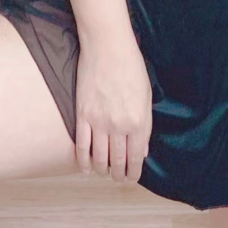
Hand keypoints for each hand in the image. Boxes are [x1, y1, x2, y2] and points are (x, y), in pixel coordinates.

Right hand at [75, 30, 152, 182]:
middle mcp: (119, 125)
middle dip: (118, 175)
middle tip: (118, 180)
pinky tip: (85, 168)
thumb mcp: (146, 97)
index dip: (134, 172)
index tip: (132, 178)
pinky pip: (81, 144)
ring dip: (102, 170)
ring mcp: (98, 121)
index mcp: (138, 121)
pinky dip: (83, 160)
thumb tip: (142, 150)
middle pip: (117, 160)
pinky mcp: (82, 115)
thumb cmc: (131, 68)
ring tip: (104, 174)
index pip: (136, 157)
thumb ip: (145, 126)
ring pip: (99, 156)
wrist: (108, 48)